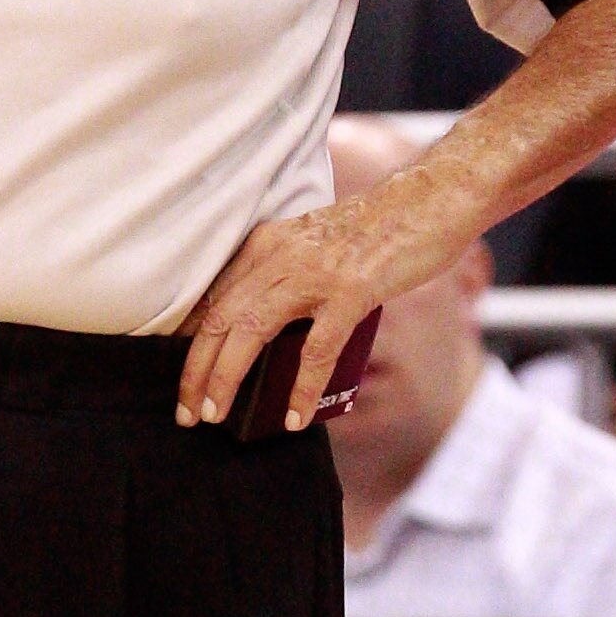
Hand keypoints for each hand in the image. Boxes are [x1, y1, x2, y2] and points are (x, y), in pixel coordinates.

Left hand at [179, 182, 438, 431]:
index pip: (216, 299)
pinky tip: (295, 417)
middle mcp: (282, 255)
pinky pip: (316, 348)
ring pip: (252, 331)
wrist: (430, 200)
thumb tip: (272, 332)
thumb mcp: (316, 245)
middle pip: (221, 318)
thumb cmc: (380, 229)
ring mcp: (316, 273)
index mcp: (270, 244)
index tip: (185, 380)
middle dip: (197, 370)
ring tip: (214, 415)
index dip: (193, 344)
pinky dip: (302, 387)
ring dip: (227, 378)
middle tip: (186, 412)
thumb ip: (289, 277)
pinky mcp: (351, 291)